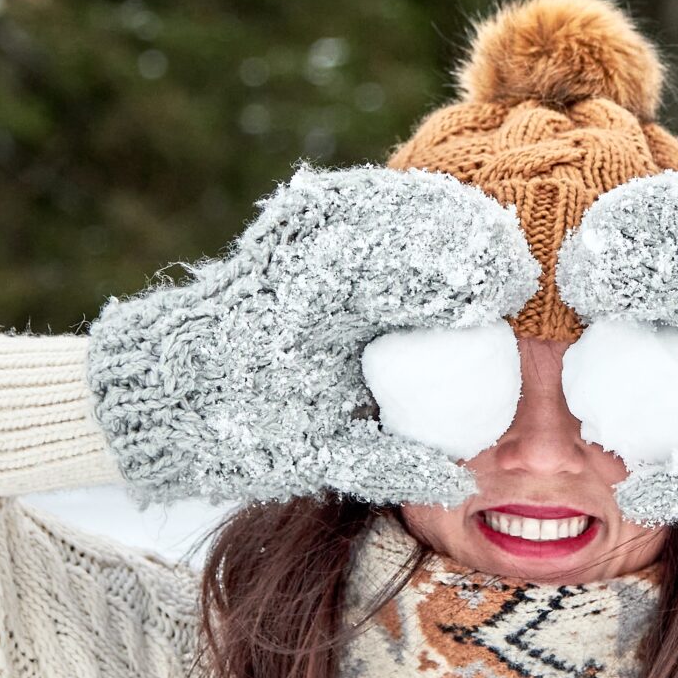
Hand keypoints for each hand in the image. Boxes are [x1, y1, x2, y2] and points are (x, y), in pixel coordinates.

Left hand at [85, 164, 539, 507]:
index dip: (480, 275)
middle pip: (420, 217)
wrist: (162, 382)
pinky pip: (367, 196)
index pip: (424, 267)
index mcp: (324, 301)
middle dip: (477, 240)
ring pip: (398, 195)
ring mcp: (299, 224)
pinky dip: (411, 205)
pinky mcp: (293, 217)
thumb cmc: (233, 428)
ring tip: (487, 249)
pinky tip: (441, 225)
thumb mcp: (311, 458)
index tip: (515, 294)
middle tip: (512, 274)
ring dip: (450, 217)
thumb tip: (466, 482)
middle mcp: (311, 248)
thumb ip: (392, 467)